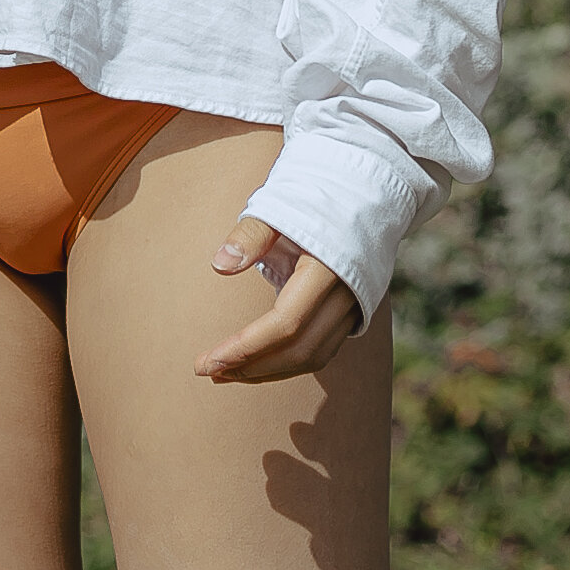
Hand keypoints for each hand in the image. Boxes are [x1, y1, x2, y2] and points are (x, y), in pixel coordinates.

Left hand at [195, 212, 360, 384]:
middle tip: (208, 371)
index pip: (285, 324)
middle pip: (298, 350)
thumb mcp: (279, 207)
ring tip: (225, 372)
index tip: (207, 362)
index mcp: (328, 269)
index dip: (246, 348)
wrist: (361, 196)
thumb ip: (251, 236)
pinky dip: (286, 363)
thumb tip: (220, 265)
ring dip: (267, 371)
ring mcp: (354, 309)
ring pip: (311, 358)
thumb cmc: (313, 200)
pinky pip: (319, 352)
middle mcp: (346, 296)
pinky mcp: (352, 315)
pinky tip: (256, 362)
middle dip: (251, 367)